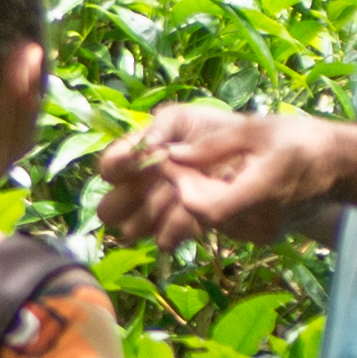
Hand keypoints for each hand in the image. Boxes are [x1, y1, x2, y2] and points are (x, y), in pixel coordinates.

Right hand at [96, 96, 258, 241]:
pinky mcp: (178, 231)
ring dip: (153, 214)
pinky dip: (177, 227)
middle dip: (124, 202)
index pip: (108, 169)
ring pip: (132, 229)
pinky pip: (164, 239)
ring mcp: (155, 214)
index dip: (116, 166)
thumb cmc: (210, 132)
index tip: (136, 160)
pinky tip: (195, 211)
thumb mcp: (184, 118)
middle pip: (108, 209)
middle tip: (152, 186)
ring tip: (179, 195)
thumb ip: (161, 126)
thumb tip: (145, 148)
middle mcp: (137, 190)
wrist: (248, 157)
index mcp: (134, 160)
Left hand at [134, 106, 352, 240]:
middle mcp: (261, 221)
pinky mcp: (265, 236)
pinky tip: (218, 182)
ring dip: (199, 197)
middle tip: (176, 162)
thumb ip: (212, 146)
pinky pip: (229, 223)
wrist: (342, 167)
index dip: (181, 187)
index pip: (206, 207)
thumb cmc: (302, 139)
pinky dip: (217, 204)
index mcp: (261, 191)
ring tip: (195, 169)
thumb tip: (171, 155)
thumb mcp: (256, 131)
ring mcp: (264, 233)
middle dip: (185, 188)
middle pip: (205, 215)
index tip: (170, 162)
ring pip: (214, 221)